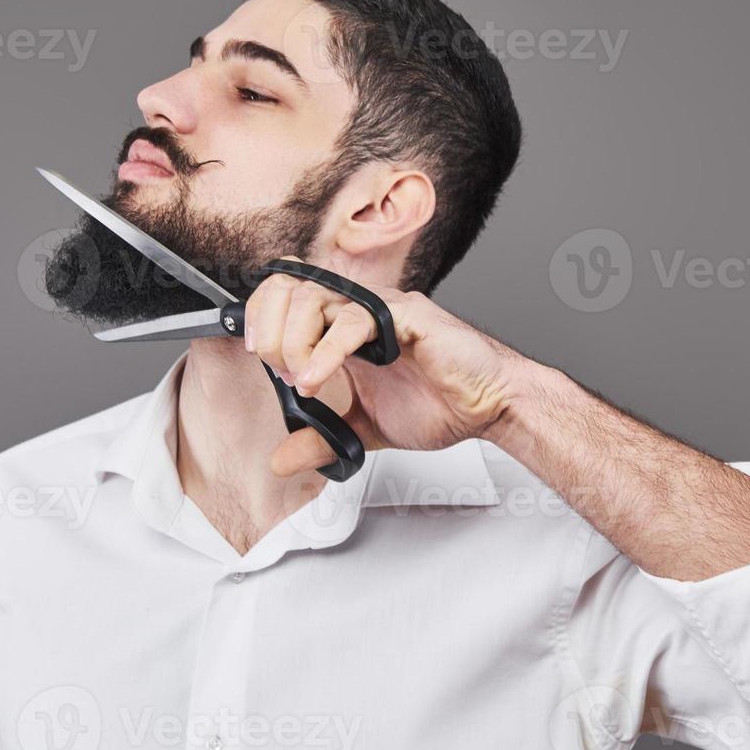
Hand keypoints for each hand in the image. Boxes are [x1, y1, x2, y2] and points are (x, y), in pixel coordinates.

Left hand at [243, 257, 520, 476]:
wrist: (489, 407)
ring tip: (303, 380)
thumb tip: (280, 460)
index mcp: (344, 329)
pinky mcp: (406, 316)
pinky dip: (328, 349)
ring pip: (318, 297)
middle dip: (273, 331)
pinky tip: (317, 377)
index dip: (263, 316)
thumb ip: (322, 439)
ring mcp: (382, 309)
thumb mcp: (365, 429)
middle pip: (292, 289)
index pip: (287, 297)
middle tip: (281, 371)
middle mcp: (360, 310)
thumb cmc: (441, 403)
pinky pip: (356, 319)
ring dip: (296, 340)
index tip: (260, 356)